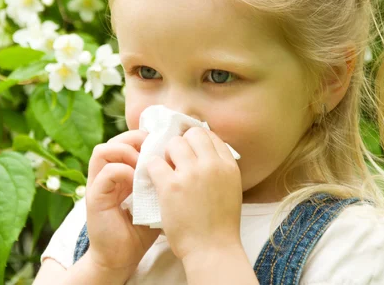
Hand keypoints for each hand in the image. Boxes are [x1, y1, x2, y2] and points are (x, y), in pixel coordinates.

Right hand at [85, 130, 160, 276]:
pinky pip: (106, 173)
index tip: (164, 145)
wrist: (122, 256)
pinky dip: (123, 171)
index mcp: (122, 170)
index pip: (128, 140)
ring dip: (126, 152)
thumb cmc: (142, 228)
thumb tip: (184, 158)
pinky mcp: (94, 197)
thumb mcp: (155, 197)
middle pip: (115, 139)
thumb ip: (162, 178)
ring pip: (104, 150)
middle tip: (154, 150)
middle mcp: (108, 173)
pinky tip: (137, 181)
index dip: (144, 137)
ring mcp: (99, 183)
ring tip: (143, 164)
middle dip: (135, 139)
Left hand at [146, 127, 242, 260]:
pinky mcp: (170, 186)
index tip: (190, 151)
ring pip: (173, 144)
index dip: (197, 141)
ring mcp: (191, 174)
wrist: (212, 249)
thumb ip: (219, 168)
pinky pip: (155, 162)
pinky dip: (152, 168)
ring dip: (167, 154)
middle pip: (192, 134)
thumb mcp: (231, 188)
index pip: (210, 136)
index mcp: (228, 165)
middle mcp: (211, 165)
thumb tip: (204, 152)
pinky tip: (155, 179)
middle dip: (182, 144)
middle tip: (176, 159)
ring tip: (166, 170)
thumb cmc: (221, 223)